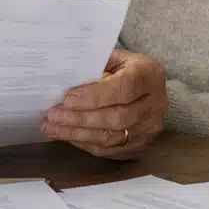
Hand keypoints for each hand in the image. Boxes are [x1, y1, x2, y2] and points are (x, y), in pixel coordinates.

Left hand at [41, 49, 165, 158]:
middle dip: (81, 118)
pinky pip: (109, 150)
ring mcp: (150, 128)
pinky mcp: (141, 145)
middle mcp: (156, 104)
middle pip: (117, 117)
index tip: (67, 99)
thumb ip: (94, 66)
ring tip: (52, 128)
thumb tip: (63, 80)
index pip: (124, 88)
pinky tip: (67, 136)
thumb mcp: (114, 58)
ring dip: (77, 134)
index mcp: (150, 75)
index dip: (95, 96)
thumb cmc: (124, 69)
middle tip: (53, 115)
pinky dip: (84, 143)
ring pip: (111, 137)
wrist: (146, 88)